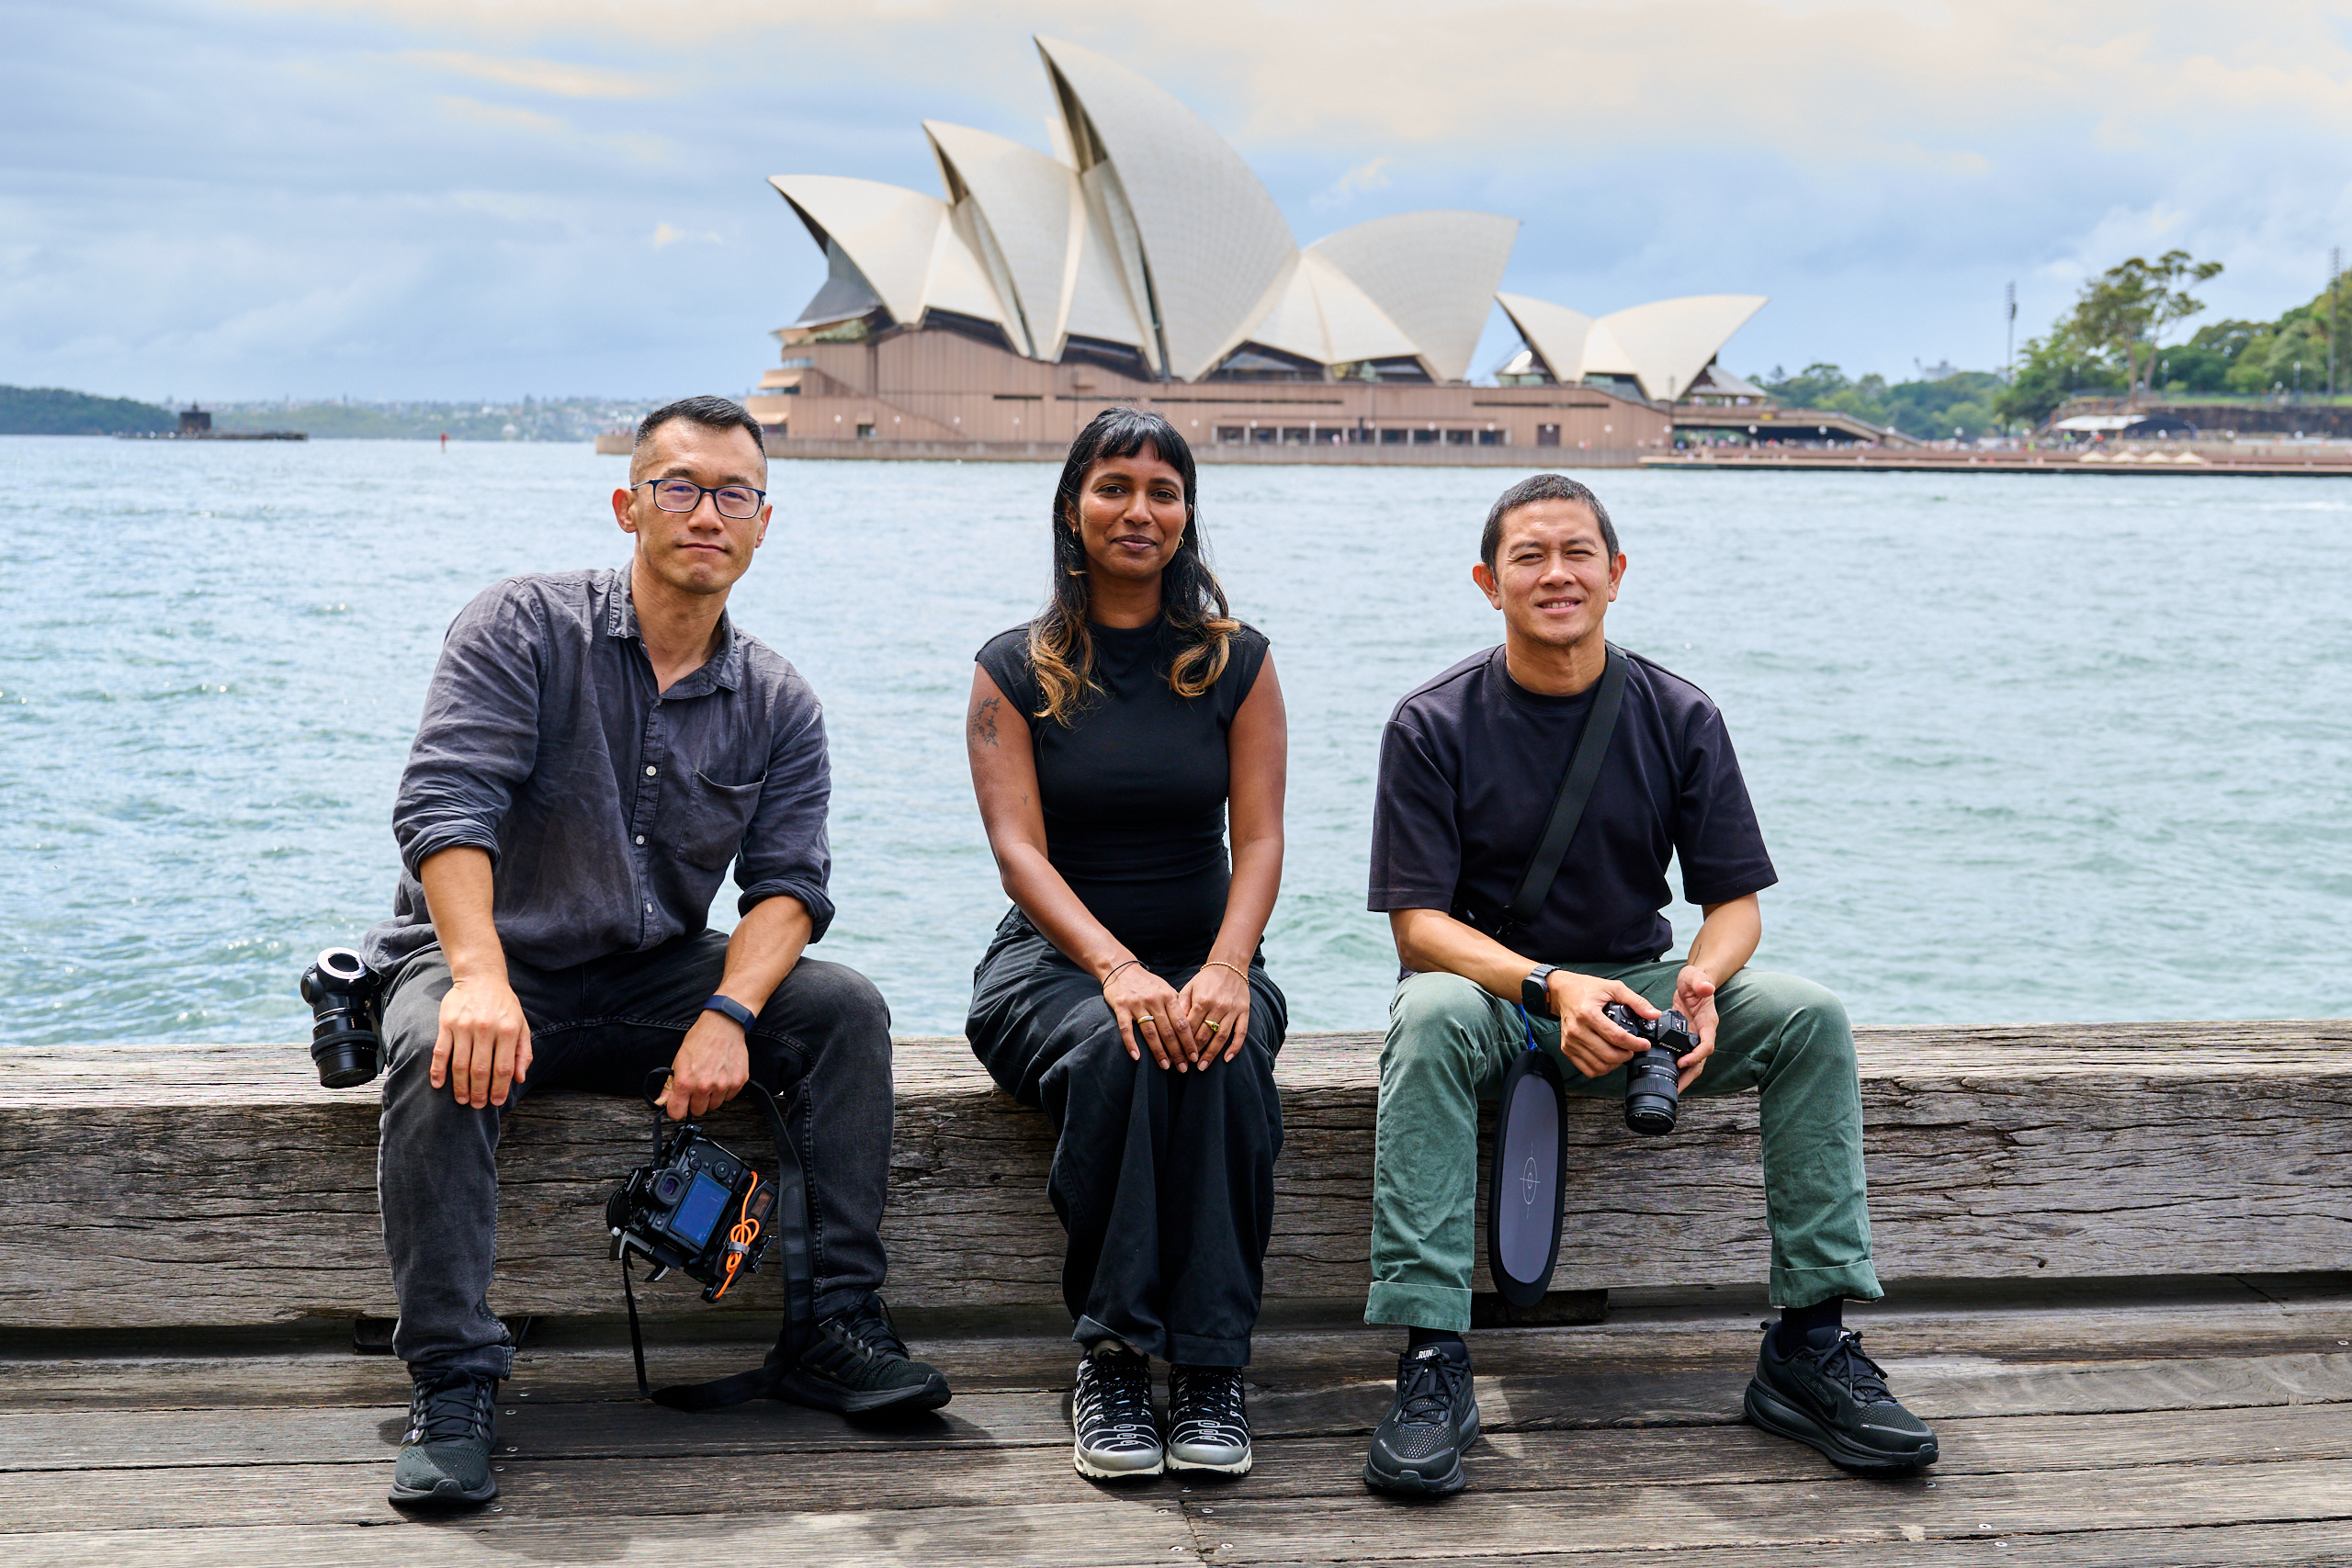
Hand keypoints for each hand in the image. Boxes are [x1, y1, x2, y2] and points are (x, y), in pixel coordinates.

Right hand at [431, 975, 532, 1108]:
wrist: (481, 978)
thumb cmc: (504, 1005)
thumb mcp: (521, 1024)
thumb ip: (523, 1052)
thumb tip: (520, 1078)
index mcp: (508, 1030)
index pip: (503, 1068)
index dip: (499, 1089)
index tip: (495, 1102)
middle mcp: (487, 1029)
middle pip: (481, 1070)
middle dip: (479, 1092)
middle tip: (477, 1105)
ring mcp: (465, 1026)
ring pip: (460, 1064)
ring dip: (460, 1086)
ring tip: (461, 1099)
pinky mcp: (446, 1023)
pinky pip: (441, 1052)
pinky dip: (438, 1070)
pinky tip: (438, 1084)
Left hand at [660, 1012, 751, 1119]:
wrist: (723, 1026)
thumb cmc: (700, 1040)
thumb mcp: (678, 1060)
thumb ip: (670, 1085)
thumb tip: (661, 1101)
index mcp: (685, 1082)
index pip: (677, 1113)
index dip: (677, 1109)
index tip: (680, 1103)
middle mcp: (704, 1086)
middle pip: (698, 1111)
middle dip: (696, 1101)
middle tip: (698, 1085)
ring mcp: (723, 1085)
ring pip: (714, 1105)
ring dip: (712, 1096)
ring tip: (712, 1077)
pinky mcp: (738, 1082)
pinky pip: (729, 1097)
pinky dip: (726, 1089)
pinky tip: (723, 1074)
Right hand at [1103, 961, 1196, 1070]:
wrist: (1120, 968)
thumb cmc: (1146, 982)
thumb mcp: (1165, 988)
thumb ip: (1177, 1004)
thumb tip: (1190, 1024)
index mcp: (1168, 996)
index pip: (1182, 1023)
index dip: (1189, 1041)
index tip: (1194, 1056)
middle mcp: (1154, 1000)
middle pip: (1168, 1031)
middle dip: (1177, 1051)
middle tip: (1183, 1068)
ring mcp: (1137, 1004)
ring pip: (1151, 1032)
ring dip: (1159, 1052)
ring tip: (1165, 1066)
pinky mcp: (1121, 1007)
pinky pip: (1126, 1029)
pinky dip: (1131, 1044)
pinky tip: (1137, 1057)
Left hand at [1175, 961, 1251, 1066]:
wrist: (1229, 966)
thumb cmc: (1205, 979)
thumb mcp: (1189, 988)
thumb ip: (1181, 1005)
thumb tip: (1174, 1025)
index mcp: (1202, 1000)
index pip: (1190, 1027)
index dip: (1182, 1042)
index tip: (1176, 1054)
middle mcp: (1217, 1006)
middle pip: (1205, 1034)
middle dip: (1195, 1052)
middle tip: (1186, 1065)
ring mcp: (1232, 1010)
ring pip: (1221, 1037)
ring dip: (1212, 1054)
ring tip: (1203, 1066)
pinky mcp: (1244, 1012)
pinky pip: (1241, 1033)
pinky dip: (1235, 1047)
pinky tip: (1227, 1058)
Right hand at [1545, 970, 1657, 1080]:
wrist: (1562, 992)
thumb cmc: (1586, 989)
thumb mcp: (1613, 988)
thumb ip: (1636, 1001)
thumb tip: (1654, 1014)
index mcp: (1588, 1014)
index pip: (1616, 1037)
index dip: (1635, 1044)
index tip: (1644, 1044)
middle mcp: (1577, 1030)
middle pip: (1609, 1055)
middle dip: (1627, 1055)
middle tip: (1633, 1048)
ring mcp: (1571, 1041)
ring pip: (1599, 1066)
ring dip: (1616, 1064)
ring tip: (1621, 1053)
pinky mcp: (1567, 1049)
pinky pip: (1587, 1069)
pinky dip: (1601, 1068)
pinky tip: (1607, 1058)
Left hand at [1672, 964, 1719, 1090]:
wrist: (1693, 981)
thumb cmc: (1696, 980)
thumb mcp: (1696, 977)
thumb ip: (1700, 982)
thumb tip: (1706, 988)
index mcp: (1708, 1022)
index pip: (1707, 1045)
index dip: (1696, 1055)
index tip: (1683, 1062)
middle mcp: (1703, 1032)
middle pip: (1700, 1060)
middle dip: (1689, 1075)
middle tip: (1676, 1087)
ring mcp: (1694, 1036)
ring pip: (1692, 1061)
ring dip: (1683, 1075)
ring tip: (1670, 1088)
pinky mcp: (1684, 1036)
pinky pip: (1682, 1054)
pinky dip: (1676, 1065)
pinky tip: (1665, 1072)